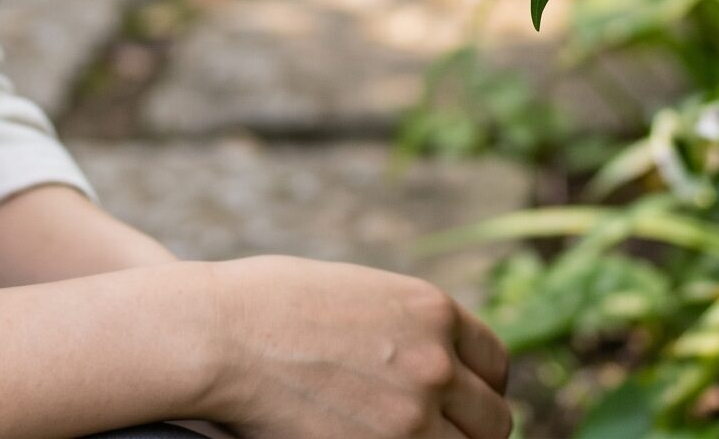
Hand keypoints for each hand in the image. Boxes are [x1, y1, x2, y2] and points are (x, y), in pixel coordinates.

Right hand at [194, 255, 511, 438]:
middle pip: (493, 420)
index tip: (463, 402)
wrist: (223, 335)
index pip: (495, 363)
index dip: (482, 387)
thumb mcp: (359, 294)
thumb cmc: (273, 306)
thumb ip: (407, 326)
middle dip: (469, 428)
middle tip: (438, 431)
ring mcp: (412, 417)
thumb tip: (436, 360)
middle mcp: (436, 363)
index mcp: (432, 310)